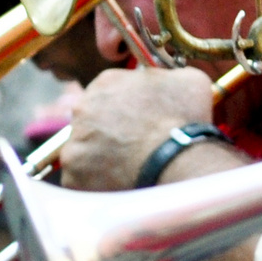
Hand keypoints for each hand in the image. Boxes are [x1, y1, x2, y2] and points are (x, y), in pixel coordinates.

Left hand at [60, 67, 213, 190]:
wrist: (177, 163)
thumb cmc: (185, 121)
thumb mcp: (189, 80)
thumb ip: (168, 76)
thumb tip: (168, 79)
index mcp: (107, 82)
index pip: (108, 92)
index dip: (124, 108)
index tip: (136, 120)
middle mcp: (83, 108)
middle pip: (91, 120)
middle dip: (107, 131)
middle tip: (131, 145)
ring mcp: (74, 142)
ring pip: (84, 150)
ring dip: (100, 157)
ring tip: (126, 168)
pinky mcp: (73, 174)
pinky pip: (81, 178)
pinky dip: (96, 183)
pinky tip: (118, 184)